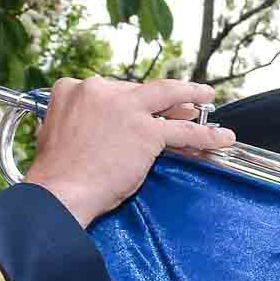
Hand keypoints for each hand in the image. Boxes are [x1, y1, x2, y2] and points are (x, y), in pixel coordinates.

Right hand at [24, 76, 231, 226]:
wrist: (59, 191)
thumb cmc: (58, 173)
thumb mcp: (60, 132)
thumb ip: (82, 121)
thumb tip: (104, 128)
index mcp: (72, 88)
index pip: (113, 90)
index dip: (133, 100)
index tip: (144, 106)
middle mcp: (98, 90)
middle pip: (141, 91)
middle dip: (165, 100)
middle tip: (184, 104)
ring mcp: (125, 108)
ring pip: (168, 97)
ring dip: (191, 98)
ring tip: (207, 100)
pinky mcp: (146, 131)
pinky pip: (183, 132)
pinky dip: (206, 135)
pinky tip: (221, 137)